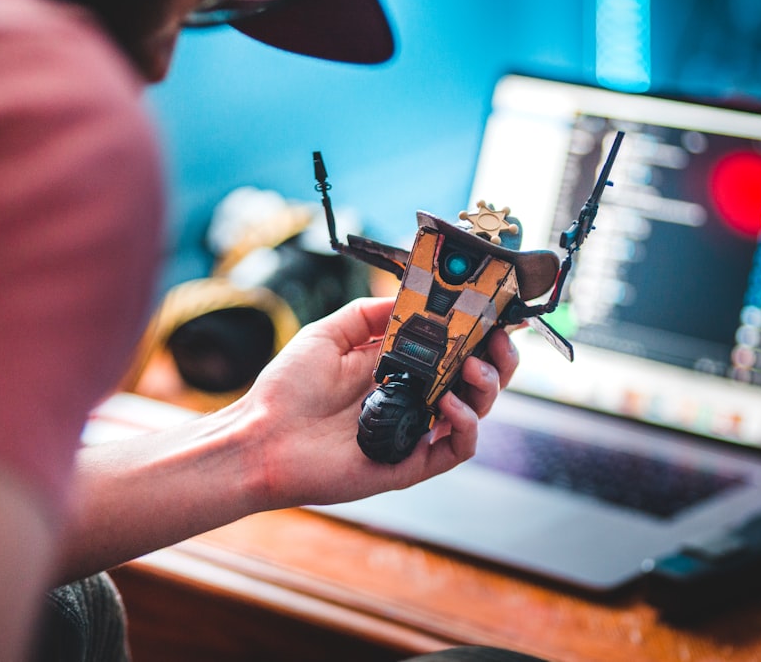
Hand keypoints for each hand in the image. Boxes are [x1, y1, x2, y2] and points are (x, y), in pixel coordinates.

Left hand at [237, 296, 518, 508]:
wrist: (261, 437)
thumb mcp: (327, 334)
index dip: (480, 334)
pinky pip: (456, 449)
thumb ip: (367, 313)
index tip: (496, 313)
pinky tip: (449, 402)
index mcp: (399, 369)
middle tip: (498, 340)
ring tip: (476, 367)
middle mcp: (413, 400)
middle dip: (499, 360)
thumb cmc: (287, 389)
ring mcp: (415, 432)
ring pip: (475, 413)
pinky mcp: (410, 463)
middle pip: (477, 382)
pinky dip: (466, 425)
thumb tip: (410, 297)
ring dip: (488, 388)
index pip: (454, 351)